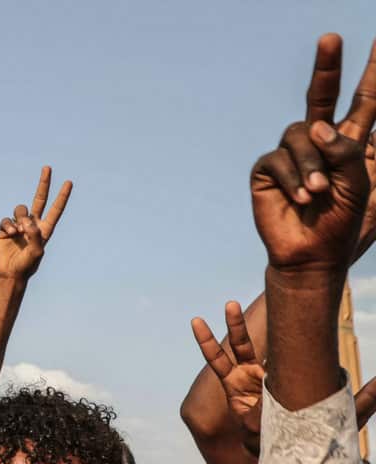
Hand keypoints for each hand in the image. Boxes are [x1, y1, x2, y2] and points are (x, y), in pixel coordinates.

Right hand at [0, 167, 71, 279]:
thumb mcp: (35, 253)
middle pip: (39, 199)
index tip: (69, 183)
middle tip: (47, 168)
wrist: (9, 274)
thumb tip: (28, 222)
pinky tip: (11, 234)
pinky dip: (8, 225)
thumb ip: (35, 236)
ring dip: (20, 218)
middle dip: (44, 184)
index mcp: (45, 230)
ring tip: (19, 232)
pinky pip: (6, 219)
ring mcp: (19, 226)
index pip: (55, 210)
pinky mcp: (5, 229)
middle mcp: (32, 225)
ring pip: (20, 209)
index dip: (62, 196)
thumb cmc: (26, 266)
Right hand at [193, 300, 375, 444]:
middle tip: (267, 297)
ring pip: (237, 348)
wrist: (290, 463)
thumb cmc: (314, 441)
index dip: (291, 328)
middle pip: (264, 342)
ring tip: (230, 304)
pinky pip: (215, 363)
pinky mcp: (233, 389)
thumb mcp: (346, 414)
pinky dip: (206, 343)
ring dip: (233, 326)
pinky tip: (198, 323)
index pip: (288, 347)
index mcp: (287, 377)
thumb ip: (366, 397)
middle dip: (264, 322)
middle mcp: (265, 376)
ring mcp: (247, 381)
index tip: (296, 305)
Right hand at [251, 35, 375, 272]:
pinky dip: (293, 179)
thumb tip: (316, 125)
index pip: (366, 101)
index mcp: (352, 142)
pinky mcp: (268, 170)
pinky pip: (278, 160)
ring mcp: (292, 154)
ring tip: (318, 193)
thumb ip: (346, 152)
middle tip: (330, 38)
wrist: (311, 255)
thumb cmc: (342, 222)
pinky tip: (300, 199)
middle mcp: (320, 142)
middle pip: (323, 95)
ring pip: (299, 135)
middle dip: (328, 66)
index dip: (373, 72)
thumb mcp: (360, 185)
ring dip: (311, 164)